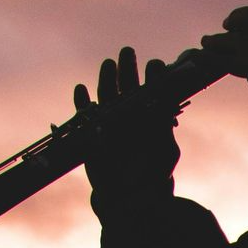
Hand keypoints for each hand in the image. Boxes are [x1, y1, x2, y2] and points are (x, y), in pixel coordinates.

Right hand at [75, 46, 179, 205]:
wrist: (130, 196)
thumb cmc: (153, 174)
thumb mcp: (166, 151)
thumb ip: (164, 128)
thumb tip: (164, 105)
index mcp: (151, 116)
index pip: (153, 89)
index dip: (154, 76)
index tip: (156, 64)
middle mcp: (131, 115)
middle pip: (128, 86)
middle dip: (128, 68)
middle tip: (128, 51)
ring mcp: (111, 122)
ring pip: (108, 95)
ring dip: (108, 79)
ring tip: (109, 63)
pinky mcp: (93, 132)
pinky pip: (85, 115)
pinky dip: (82, 103)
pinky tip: (81, 89)